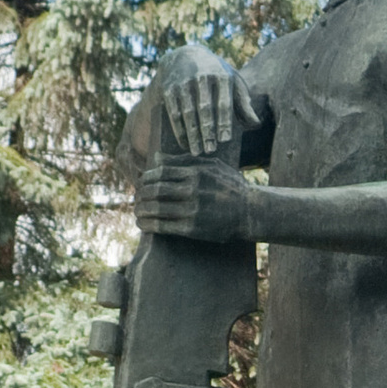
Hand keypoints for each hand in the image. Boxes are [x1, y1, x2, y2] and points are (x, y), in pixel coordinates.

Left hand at [137, 155, 252, 242]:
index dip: (146, 178)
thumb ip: (184, 160)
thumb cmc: (231, 187)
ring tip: (136, 212)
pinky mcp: (192, 229)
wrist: (250, 212)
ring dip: (141, 211)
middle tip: (136, 198)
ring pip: (156, 209)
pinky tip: (142, 224)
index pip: (160, 172)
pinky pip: (163, 226)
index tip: (142, 182)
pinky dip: (149, 225)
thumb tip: (157, 158)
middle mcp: (192, 190)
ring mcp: (192, 210)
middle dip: (141, 194)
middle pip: (154, 190)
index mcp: (195, 173)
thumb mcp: (212, 165)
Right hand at [156, 51, 243, 157]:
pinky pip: (173, 112)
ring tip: (196, 152)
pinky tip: (184, 143)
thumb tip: (256, 124)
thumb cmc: (216, 74)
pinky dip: (179, 129)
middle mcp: (202, 77)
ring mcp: (184, 82)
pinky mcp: (170, 88)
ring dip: (192, 134)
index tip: (225, 140)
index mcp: (222, 76)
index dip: (224, 121)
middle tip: (210, 151)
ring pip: (188, 112)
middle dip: (207, 131)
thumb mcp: (233, 82)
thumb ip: (243, 102)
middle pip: (204, 108)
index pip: (224, 102)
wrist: (185, 56)